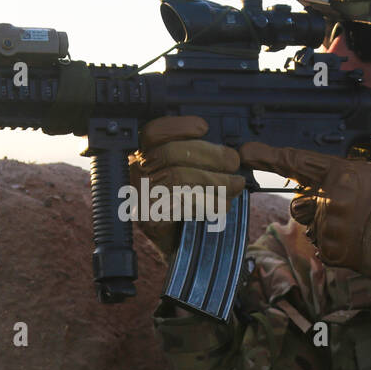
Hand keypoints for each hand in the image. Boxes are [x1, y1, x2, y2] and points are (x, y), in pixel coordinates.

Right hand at [129, 116, 244, 259]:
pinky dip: (206, 202)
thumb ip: (199, 154)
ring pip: (178, 177)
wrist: (180, 243)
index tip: (204, 127)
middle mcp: (135, 173)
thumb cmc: (188, 202)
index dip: (179, 126)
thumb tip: (229, 148)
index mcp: (144, 155)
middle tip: (234, 164)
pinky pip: (180, 203)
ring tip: (235, 186)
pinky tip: (222, 204)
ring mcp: (139, 196)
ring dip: (215, 181)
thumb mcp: (191, 171)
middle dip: (209, 156)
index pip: (153, 132)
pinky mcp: (148, 218)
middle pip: (170, 153)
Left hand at [238, 143, 370, 286]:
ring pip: (312, 226)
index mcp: (342, 174)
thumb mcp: (370, 176)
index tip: (245, 152)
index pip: (297, 162)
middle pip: (301, 203)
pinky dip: (336, 247)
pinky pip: (321, 246)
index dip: (267, 157)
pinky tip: (357, 244)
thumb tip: (311, 181)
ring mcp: (331, 227)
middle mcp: (332, 199)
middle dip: (316, 210)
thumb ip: (337, 177)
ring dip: (328, 229)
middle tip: (349, 215)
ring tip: (359, 230)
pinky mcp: (333, 250)